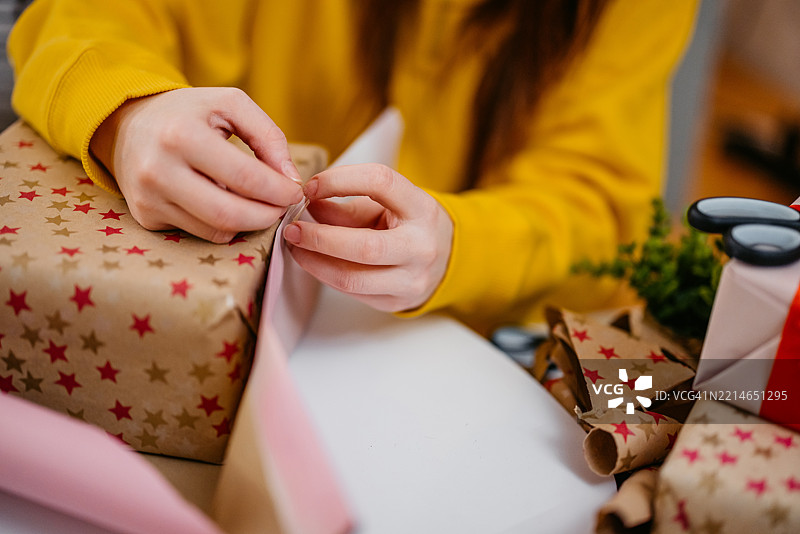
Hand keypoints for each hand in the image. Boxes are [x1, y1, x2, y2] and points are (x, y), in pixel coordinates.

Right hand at [90, 87, 303, 242]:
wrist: (128, 124)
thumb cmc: (188, 112)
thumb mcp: (230, 104)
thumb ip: (269, 137)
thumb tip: (292, 180)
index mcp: (181, 135)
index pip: (246, 178)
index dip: (280, 191)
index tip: (295, 191)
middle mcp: (159, 170)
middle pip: (230, 214)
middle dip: (268, 216)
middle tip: (283, 207)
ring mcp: (148, 198)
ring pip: (217, 230)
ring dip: (249, 223)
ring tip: (261, 204)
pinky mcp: (146, 216)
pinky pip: (200, 233)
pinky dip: (225, 225)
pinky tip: (229, 204)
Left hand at [283, 164, 453, 311]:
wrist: (446, 259)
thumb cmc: (408, 225)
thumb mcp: (385, 205)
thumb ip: (346, 204)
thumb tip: (306, 204)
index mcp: (422, 208)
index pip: (380, 183)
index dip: (339, 181)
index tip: (311, 188)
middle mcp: (421, 246)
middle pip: (364, 246)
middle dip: (320, 237)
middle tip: (292, 228)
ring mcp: (411, 280)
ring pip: (352, 278)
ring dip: (315, 263)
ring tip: (296, 248)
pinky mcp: (396, 302)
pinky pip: (352, 292)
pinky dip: (326, 275)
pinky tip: (313, 262)